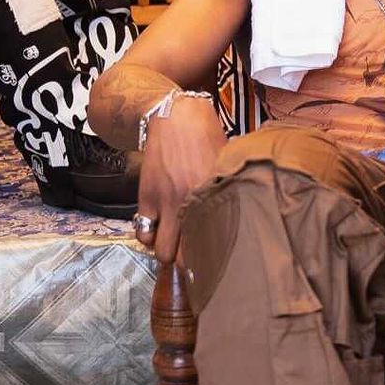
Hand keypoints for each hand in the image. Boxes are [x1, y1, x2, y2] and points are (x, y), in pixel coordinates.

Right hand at [134, 96, 225, 263]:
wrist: (174, 117)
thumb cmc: (207, 138)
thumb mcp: (226, 163)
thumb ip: (230, 189)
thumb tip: (242, 212)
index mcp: (215, 195)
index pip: (216, 242)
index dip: (215, 260)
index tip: (217, 267)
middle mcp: (190, 204)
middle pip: (186, 256)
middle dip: (189, 264)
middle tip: (194, 261)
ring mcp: (166, 203)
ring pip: (161, 250)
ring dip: (167, 252)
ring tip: (174, 247)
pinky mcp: (146, 197)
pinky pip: (142, 232)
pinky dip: (148, 236)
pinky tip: (157, 231)